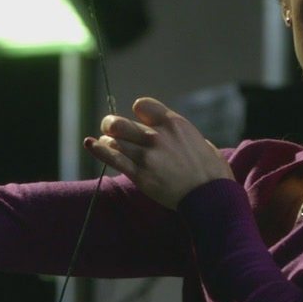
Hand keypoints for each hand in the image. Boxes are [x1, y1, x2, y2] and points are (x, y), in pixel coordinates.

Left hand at [84, 97, 232, 209]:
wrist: (211, 196)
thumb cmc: (211, 170)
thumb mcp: (199, 140)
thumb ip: (178, 134)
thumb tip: (169, 134)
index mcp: (174, 124)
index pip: (142, 105)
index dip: (137, 110)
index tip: (137, 118)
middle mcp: (157, 137)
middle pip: (120, 123)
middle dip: (111, 124)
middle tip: (109, 128)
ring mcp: (147, 156)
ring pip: (115, 142)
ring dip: (108, 141)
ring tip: (106, 143)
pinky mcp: (140, 175)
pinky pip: (114, 159)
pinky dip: (99, 150)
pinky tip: (91, 144)